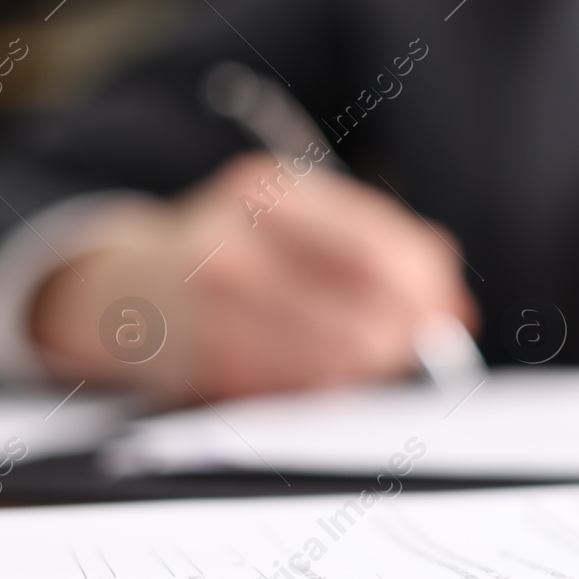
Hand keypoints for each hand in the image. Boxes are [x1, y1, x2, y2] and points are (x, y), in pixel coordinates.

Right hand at [30, 153, 476, 403]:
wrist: (125, 287)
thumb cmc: (238, 251)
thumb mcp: (298, 222)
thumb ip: (380, 250)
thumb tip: (453, 309)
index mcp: (264, 190)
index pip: (375, 243)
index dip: (426, 285)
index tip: (451, 310)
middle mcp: (228, 243)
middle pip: (360, 303)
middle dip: (408, 333)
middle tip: (429, 349)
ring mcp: (206, 308)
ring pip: (330, 354)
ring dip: (373, 366)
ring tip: (386, 363)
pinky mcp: (199, 365)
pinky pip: (291, 388)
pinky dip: (328, 386)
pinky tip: (339, 379)